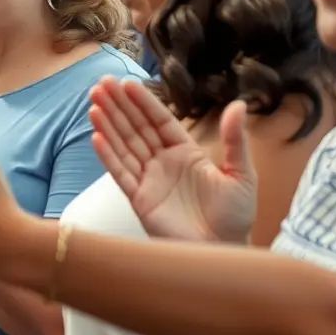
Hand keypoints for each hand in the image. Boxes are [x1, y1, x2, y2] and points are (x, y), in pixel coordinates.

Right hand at [88, 76, 255, 243]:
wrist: (223, 251)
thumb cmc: (235, 216)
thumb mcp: (241, 174)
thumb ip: (235, 140)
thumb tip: (239, 104)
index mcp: (185, 152)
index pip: (159, 120)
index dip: (143, 102)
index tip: (126, 83)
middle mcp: (163, 162)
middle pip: (136, 128)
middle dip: (118, 106)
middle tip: (101, 84)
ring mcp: (149, 180)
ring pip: (124, 145)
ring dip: (108, 124)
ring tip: (94, 104)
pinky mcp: (139, 199)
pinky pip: (120, 173)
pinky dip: (107, 155)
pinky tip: (96, 136)